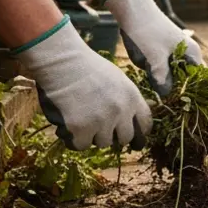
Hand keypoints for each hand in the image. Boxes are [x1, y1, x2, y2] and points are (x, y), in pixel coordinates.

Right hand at [16, 20, 151, 149]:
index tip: (133, 140)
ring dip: (92, 136)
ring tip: (80, 118)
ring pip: (102, 143)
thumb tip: (132, 119)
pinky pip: (81, 145)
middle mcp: (121, 111)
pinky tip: (68, 125)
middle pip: (125, 139)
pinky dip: (74, 139)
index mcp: (132, 97)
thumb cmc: (86, 67)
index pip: (145, 124)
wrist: (62, 62)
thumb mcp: (117, 80)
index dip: (139, 134)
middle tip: (100, 129)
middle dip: (114, 136)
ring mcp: (102, 121)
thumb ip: (127, 100)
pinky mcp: (81, 129)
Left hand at [105, 0, 203, 96]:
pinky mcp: (163, 53)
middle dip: (177, 90)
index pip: (200, 81)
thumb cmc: (147, 32)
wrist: (132, 11)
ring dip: (165, 82)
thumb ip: (163, 80)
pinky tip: (147, 74)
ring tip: (154, 85)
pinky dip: (157, 75)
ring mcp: (176, 53)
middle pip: (187, 80)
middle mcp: (188, 54)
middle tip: (164, 99)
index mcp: (193, 54)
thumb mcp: (155, 59)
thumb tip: (167, 97)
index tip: (179, 104)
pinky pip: (163, 69)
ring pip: (173, 76)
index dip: (192, 93)